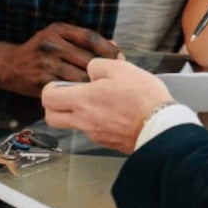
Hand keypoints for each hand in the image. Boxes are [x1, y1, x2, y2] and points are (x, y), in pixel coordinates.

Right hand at [0, 22, 120, 96]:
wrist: (10, 66)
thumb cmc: (42, 51)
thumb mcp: (60, 37)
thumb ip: (84, 41)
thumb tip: (116, 48)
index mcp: (58, 30)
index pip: (91, 37)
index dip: (109, 48)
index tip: (120, 57)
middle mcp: (51, 44)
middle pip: (88, 58)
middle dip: (105, 69)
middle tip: (116, 76)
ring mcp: (45, 63)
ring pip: (80, 76)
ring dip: (94, 83)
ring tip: (104, 87)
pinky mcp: (42, 82)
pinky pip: (68, 89)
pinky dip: (80, 92)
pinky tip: (87, 94)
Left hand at [42, 58, 171, 153]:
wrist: (160, 125)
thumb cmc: (142, 98)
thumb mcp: (121, 68)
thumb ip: (99, 66)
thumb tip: (91, 70)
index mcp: (83, 100)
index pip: (48, 98)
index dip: (50, 89)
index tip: (60, 84)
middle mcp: (83, 120)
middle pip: (52, 118)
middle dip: (55, 106)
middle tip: (70, 95)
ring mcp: (95, 133)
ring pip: (73, 124)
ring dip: (78, 113)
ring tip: (99, 101)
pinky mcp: (107, 141)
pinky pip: (93, 131)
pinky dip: (97, 121)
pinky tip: (115, 111)